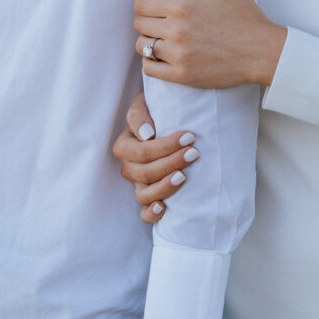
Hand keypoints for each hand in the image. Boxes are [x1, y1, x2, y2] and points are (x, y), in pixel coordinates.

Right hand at [112, 93, 200, 224]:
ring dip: (165, 187)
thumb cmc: (156, 113)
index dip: (165, 146)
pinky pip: (144, 214)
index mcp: (124, 146)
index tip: (189, 137)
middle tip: (194, 153)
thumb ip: (139, 114)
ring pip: (144, 195)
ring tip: (184, 177)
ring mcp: (137, 186)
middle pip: (146, 172)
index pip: (142, 152)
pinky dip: (152, 213)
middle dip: (172, 163)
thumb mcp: (144, 104)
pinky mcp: (148, 200)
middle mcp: (128, 168)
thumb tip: (147, 134)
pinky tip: (164, 207)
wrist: (168, 125)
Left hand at [135, 0, 286, 88]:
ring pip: (142, 46)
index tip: (157, 7)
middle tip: (162, 22)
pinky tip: (163, 56)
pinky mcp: (182, 75)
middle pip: (139, 24)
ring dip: (149, 41)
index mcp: (182, 6)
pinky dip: (150, 62)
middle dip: (148, 20)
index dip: (146, 3)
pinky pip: (149, 69)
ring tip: (163, 39)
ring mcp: (178, 55)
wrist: (262, 52)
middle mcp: (176, 30)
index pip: (140, 4)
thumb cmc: (245, 15)